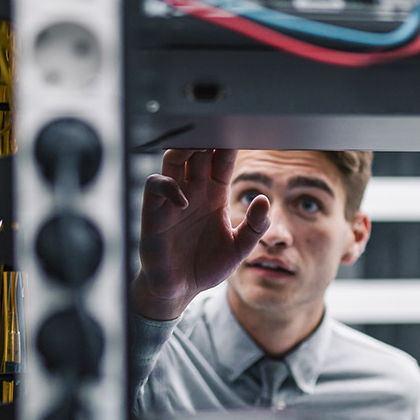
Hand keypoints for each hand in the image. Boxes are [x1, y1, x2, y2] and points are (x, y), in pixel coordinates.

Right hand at [131, 148, 269, 319]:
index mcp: (213, 195)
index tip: (239, 132)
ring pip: (173, 160)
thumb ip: (254, 227)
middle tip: (217, 129)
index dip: (228, 147)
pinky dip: (168, 187)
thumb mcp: (239, 249)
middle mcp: (193, 192)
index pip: (220, 161)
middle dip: (206, 140)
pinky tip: (183, 200)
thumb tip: (264, 201)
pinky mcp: (155, 213)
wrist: (178, 290)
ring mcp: (172, 200)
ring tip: (197, 148)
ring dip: (184, 150)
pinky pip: (155, 185)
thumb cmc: (205, 267)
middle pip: (197, 153)